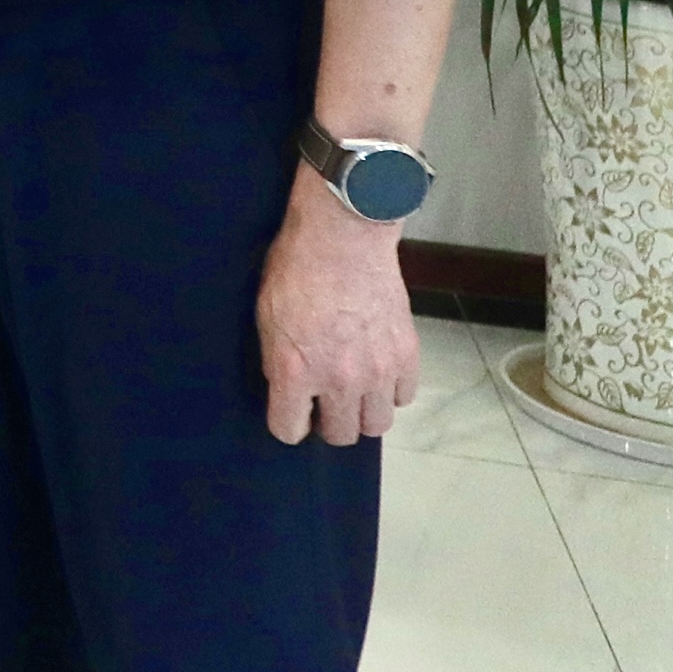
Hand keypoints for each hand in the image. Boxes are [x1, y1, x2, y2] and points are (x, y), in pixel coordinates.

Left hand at [257, 168, 420, 444]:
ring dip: (362, 412)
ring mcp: (378, 370)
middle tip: (323, 400)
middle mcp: (340, 380)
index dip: (288, 421)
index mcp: (295, 371)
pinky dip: (391, 390)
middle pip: (340, 435)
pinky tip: (378, 370)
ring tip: (353, 390)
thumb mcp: (265, 315)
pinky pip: (404, 396)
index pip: (289, 430)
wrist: (343, 236)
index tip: (291, 409)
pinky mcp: (406, 354)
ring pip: (377, 424)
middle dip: (327, 422)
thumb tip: (285, 385)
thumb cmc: (297, 266)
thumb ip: (276, 359)